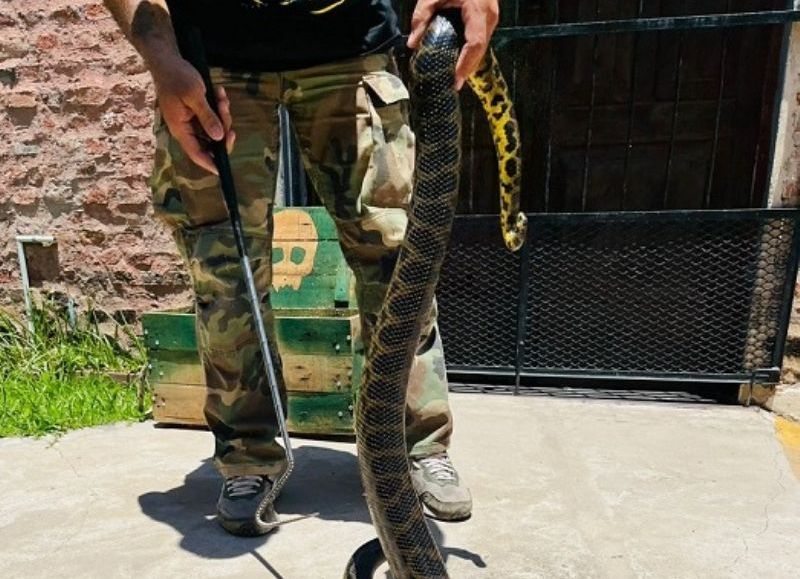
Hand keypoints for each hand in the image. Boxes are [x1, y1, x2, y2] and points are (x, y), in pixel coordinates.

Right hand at [150, 55, 235, 174]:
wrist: (167, 59)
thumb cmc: (176, 76)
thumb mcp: (194, 96)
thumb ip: (207, 117)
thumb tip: (219, 137)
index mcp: (180, 128)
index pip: (196, 153)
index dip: (209, 163)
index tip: (222, 170)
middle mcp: (186, 128)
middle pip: (210, 142)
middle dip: (223, 129)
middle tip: (225, 111)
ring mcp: (192, 120)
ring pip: (215, 128)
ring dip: (222, 114)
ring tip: (221, 97)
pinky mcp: (197, 111)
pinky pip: (213, 116)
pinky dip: (219, 106)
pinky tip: (219, 92)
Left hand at [407, 0, 498, 89]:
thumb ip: (421, 17)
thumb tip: (412, 43)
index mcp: (478, 11)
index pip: (475, 44)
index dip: (466, 65)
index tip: (456, 81)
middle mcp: (489, 16)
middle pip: (480, 50)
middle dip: (467, 69)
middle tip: (453, 84)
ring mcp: (491, 17)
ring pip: (483, 47)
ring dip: (470, 62)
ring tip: (455, 77)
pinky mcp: (488, 18)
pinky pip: (481, 39)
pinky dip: (471, 52)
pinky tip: (459, 61)